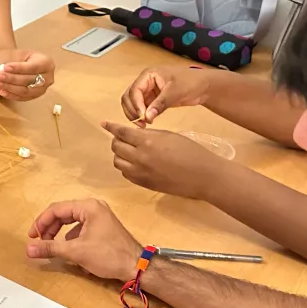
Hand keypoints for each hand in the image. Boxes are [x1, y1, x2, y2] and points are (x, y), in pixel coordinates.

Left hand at [0, 50, 55, 100]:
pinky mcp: (35, 96)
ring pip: (25, 91)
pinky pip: (22, 98)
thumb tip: (2, 69)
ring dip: (9, 88)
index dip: (19, 68)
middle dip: (11, 78)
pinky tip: (2, 91)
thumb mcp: (20, 54)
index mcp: (47, 63)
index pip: (33, 67)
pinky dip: (11, 95)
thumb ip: (14, 61)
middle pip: (28, 80)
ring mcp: (42, 89)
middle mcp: (48, 78)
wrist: (23, 65)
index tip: (5, 67)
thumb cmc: (22, 58)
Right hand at [26, 199, 140, 280]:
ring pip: (72, 222)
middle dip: (50, 229)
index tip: (32, 236)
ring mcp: (100, 217)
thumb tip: (28, 249)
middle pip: (63, 214)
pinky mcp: (103, 227)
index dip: (41, 223)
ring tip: (55, 248)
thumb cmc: (108, 255)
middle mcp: (94, 207)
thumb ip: (51, 248)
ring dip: (61, 235)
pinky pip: (81, 229)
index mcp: (88, 207)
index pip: (56, 209)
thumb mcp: (76, 251)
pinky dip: (73, 239)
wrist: (136, 266)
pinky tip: (72, 253)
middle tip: (40, 242)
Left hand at [103, 122, 222, 199]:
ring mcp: (140, 173)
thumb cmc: (190, 151)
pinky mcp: (143, 184)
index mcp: (147, 141)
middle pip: (116, 147)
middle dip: (117, 140)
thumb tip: (134, 134)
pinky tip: (135, 163)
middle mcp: (139, 157)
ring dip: (120, 154)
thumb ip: (148, 134)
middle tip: (124, 138)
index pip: (122, 132)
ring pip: (118, 162)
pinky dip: (126, 167)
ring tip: (130, 151)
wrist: (202, 175)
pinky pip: (126, 174)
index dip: (111, 127)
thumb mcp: (168, 136)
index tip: (104, 123)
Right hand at [121, 66, 212, 123]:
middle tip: (142, 123)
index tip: (143, 117)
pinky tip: (147, 123)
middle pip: (128, 97)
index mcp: (148, 75)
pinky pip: (141, 109)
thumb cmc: (190, 83)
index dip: (136, 104)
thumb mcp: (175, 92)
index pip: (134, 90)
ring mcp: (148, 91)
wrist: (204, 87)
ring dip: (134, 114)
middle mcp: (144, 82)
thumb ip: (160, 103)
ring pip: (132, 104)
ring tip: (144, 125)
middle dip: (132, 110)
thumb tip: (146, 117)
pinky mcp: (152, 100)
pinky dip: (141, 116)